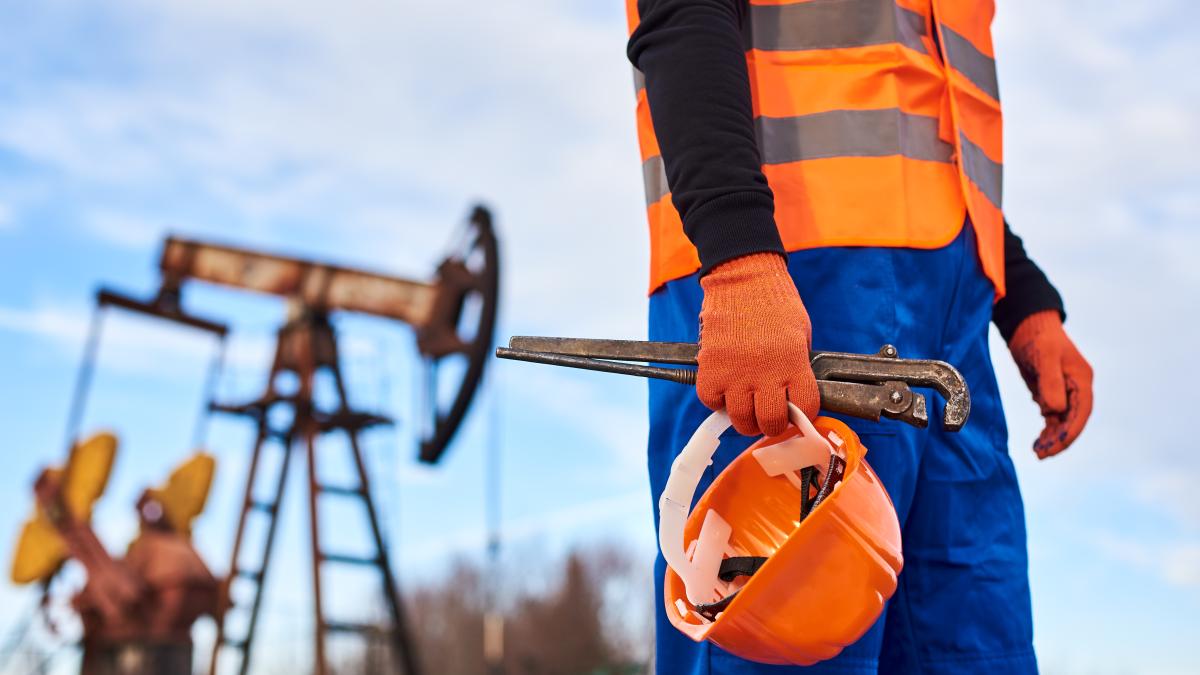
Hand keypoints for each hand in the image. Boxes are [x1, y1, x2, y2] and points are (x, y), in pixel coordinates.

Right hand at [696, 252, 819, 436]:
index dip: (803, 414)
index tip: (797, 410)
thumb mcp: (800, 334)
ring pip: (740, 419)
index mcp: (793, 363)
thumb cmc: (774, 301)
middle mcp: (765, 373)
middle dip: (772, 424)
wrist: (743, 276)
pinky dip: (717, 400)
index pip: (805, 409)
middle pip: (770, 423)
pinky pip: (711, 401)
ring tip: (746, 405)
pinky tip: (725, 389)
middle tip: (769, 414)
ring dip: (745, 417)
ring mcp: (735, 372)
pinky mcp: (710, 367)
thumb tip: (791, 394)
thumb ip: (797, 367)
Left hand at [1007, 310, 1093, 457]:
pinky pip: (1053, 416)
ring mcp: (1065, 390)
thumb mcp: (1044, 357)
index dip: (1070, 432)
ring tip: (1037, 451)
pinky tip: (1038, 440)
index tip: (1054, 446)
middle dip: (1060, 439)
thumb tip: (1054, 411)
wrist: (1026, 324)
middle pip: (1073, 420)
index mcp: (1082, 379)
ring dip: (1053, 437)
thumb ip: (1050, 383)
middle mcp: (1077, 387)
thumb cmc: (1037, 337)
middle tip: (1041, 454)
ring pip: (1063, 421)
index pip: (1081, 412)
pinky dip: (1047, 429)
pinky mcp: (1051, 391)